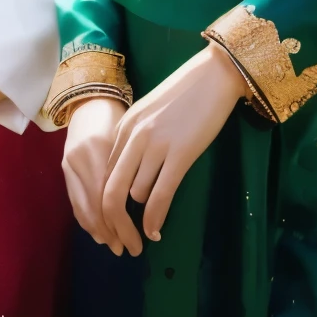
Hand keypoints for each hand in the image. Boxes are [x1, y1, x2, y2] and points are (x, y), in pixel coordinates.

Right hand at [62, 95, 127, 250]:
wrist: (90, 98)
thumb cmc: (118, 117)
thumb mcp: (130, 137)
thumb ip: (134, 168)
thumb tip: (148, 207)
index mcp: (99, 151)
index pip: (109, 200)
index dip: (123, 227)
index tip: (139, 243)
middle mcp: (80, 160)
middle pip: (95, 209)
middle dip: (113, 233)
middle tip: (132, 249)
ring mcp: (69, 164)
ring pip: (82, 208)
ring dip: (99, 231)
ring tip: (116, 244)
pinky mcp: (64, 167)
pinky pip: (75, 201)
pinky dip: (87, 219)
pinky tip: (99, 231)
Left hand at [99, 43, 245, 256]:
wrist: (213, 76)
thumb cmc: (184, 95)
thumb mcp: (149, 114)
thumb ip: (135, 139)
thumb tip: (130, 174)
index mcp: (124, 125)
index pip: (103, 171)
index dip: (105, 200)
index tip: (113, 219)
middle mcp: (134, 136)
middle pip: (110, 188)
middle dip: (112, 220)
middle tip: (122, 240)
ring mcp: (156, 145)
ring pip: (134, 193)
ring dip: (139, 216)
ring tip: (146, 229)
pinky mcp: (180, 154)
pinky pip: (160, 194)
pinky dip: (154, 217)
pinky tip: (156, 231)